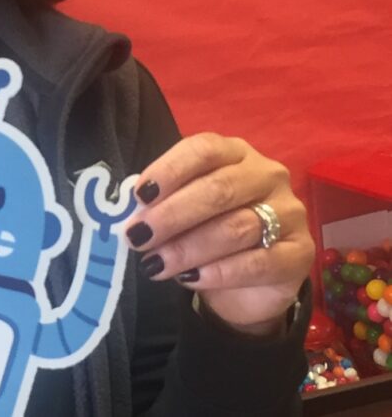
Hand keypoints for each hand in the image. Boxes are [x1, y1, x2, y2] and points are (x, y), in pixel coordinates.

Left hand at [127, 133, 313, 334]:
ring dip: (188, 248)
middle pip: (219, 189)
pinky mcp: (300, 253)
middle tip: (137, 237)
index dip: (169, 170)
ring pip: (237, 227)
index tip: (139, 196)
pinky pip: (259, 262)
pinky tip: (190, 279)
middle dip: (172, 215)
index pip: (204, 150)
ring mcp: (289, 213)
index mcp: (235, 154)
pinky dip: (219, 272)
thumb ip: (162, 204)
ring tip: (154, 264)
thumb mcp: (182, 213)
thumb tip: (133, 210)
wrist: (246, 284)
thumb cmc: (206, 233)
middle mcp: (267, 176)